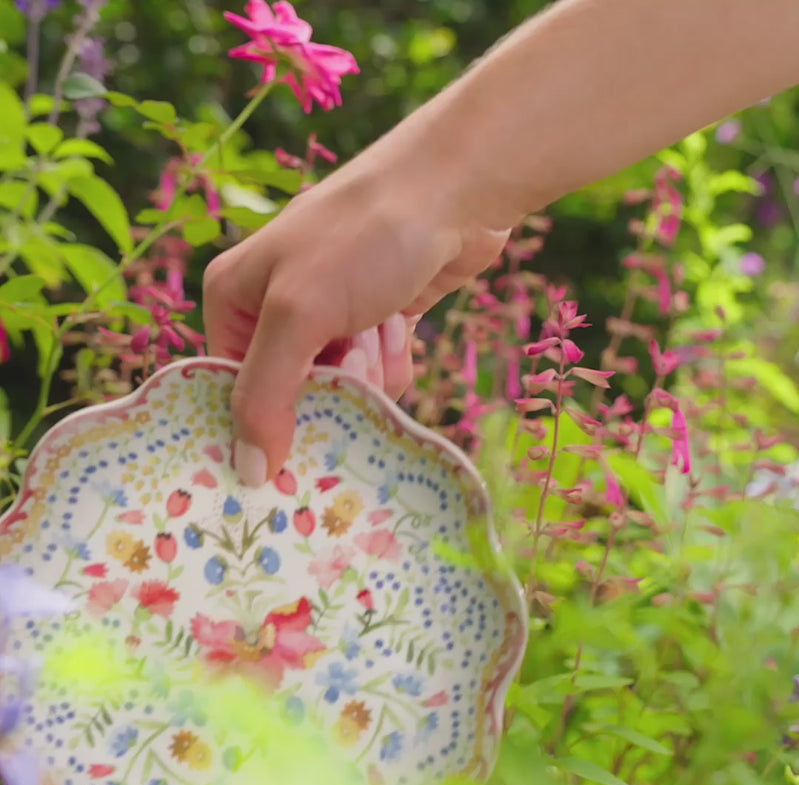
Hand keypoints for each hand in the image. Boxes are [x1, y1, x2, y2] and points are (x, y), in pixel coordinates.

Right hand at [203, 137, 508, 486]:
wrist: (457, 189)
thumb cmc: (366, 236)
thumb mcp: (299, 312)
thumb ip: (265, 394)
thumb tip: (248, 470)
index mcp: (235, 298)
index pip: (232, 390)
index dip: (264, 424)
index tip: (297, 452)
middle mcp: (276, 309)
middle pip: (293, 396)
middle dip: (332, 388)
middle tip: (354, 358)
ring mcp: (330, 315)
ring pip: (341, 390)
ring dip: (369, 372)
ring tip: (380, 323)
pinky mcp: (375, 322)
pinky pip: (376, 375)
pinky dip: (392, 356)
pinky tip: (401, 320)